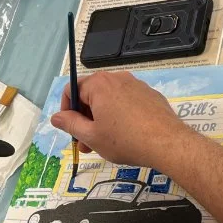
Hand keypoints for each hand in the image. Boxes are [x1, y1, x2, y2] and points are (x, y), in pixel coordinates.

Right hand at [50, 71, 190, 168]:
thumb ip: (70, 124)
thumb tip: (56, 117)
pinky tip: (127, 136)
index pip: (72, 90)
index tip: (71, 130)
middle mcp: (117, 78)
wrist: (167, 143)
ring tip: (105, 144)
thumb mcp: (91, 136)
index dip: (67, 111)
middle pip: (92, 95)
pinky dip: (121, 116)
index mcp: (99, 84)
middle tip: (86, 144)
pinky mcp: (150, 95)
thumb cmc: (125, 140)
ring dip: (102, 120)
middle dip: (85, 119)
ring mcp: (136, 85)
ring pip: (110, 100)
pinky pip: (127, 103)